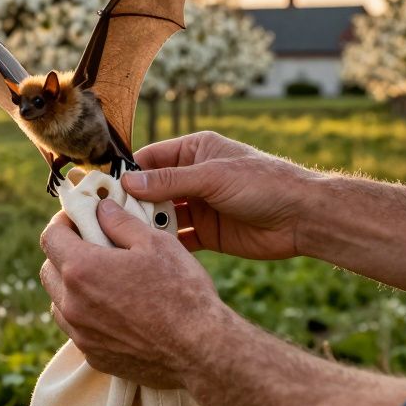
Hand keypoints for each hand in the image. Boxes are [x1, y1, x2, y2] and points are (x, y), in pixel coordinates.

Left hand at [39, 199, 227, 388]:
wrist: (201, 351)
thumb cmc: (182, 293)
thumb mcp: (156, 243)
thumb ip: (121, 222)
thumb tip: (102, 208)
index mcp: (83, 270)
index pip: (51, 236)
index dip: (63, 222)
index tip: (79, 218)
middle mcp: (73, 304)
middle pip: (49, 270)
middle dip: (64, 254)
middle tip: (92, 247)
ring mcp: (81, 334)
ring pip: (59, 302)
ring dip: (72, 287)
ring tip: (104, 280)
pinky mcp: (94, 356)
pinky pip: (77, 329)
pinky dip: (86, 315)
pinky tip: (114, 310)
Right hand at [122, 132, 323, 259]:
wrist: (304, 218)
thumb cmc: (264, 184)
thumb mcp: (214, 177)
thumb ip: (171, 181)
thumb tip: (129, 183)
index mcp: (195, 151)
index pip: (150, 159)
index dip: (127, 173)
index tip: (102, 188)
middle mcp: (194, 177)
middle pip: (151, 190)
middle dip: (131, 203)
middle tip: (105, 218)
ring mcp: (200, 206)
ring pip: (162, 216)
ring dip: (146, 226)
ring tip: (121, 238)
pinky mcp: (207, 233)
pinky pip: (178, 239)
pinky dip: (164, 246)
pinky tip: (146, 254)